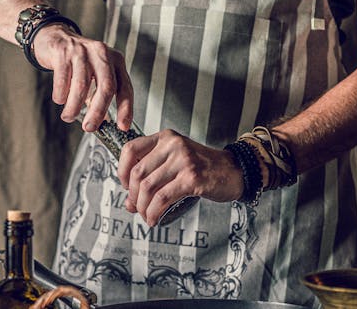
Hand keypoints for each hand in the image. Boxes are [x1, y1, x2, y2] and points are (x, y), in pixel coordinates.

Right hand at [33, 24, 133, 131]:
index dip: (126, 109)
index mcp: (116, 60)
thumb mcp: (97, 71)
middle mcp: (102, 54)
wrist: (56, 36)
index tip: (122, 127)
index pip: (125, 87)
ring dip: (74, 107)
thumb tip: (104, 121)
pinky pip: (63, 80)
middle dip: (98, 112)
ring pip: (82, 86)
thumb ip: (103, 93)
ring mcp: (83, 51)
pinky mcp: (63, 52)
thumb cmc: (79, 61)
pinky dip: (61, 95)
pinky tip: (60, 100)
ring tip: (68, 117)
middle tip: (89, 127)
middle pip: (106, 87)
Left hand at [117, 129, 243, 225]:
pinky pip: (163, 198)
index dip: (121, 171)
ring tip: (146, 216)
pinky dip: (154, 212)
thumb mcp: (176, 165)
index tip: (126, 187)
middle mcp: (172, 145)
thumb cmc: (204, 169)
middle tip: (137, 207)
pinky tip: (154, 219)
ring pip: (147, 187)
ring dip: (142, 207)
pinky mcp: (192, 178)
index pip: (130, 149)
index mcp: (165, 137)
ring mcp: (183, 160)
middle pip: (137, 173)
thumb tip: (128, 203)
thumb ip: (152, 178)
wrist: (234, 171)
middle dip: (132, 196)